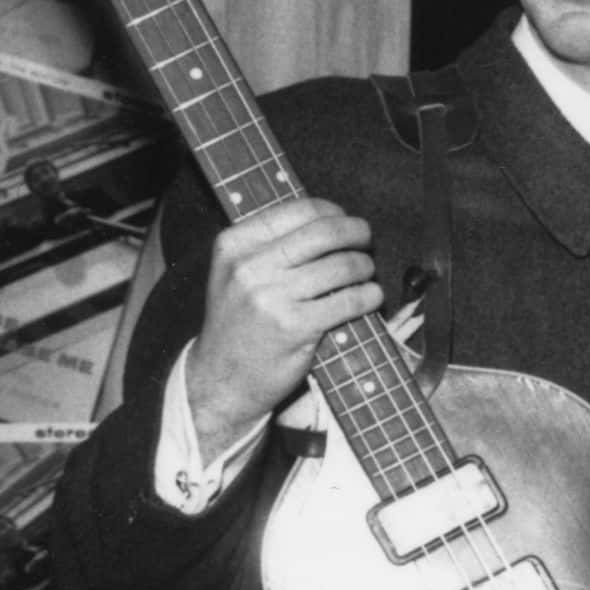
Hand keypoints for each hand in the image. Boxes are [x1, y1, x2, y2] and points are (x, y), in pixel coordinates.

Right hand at [185, 198, 382, 463]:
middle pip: (326, 232)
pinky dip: (370, 296)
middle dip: (358, 233)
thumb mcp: (236, 273)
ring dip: (366, 268)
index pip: (301, 210)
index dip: (336, 213)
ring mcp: (271, 297)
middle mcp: (249, 266)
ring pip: (344, 265)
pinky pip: (350, 300)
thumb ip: (272, 245)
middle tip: (367, 243)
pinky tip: (370, 298)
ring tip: (366, 274)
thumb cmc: (238, 323)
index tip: (347, 222)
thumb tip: (330, 219)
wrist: (219, 379)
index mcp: (234, 244)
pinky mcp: (295, 326)